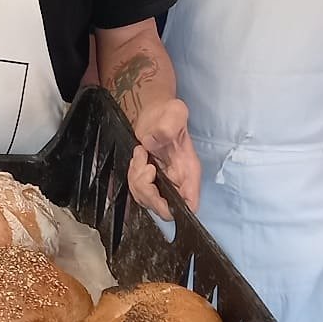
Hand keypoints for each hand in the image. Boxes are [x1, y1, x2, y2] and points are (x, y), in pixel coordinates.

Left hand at [127, 97, 199, 220]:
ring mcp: (163, 182)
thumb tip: (152, 143)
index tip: (158, 189)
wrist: (157, 112)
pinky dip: (132, 175)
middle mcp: (177, 182)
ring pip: (147, 200)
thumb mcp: (175, 113)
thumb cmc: (171, 114)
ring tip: (141, 155)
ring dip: (137, 180)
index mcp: (189, 173)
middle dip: (147, 190)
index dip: (175, 208)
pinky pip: (137, 189)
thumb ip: (167, 127)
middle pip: (163, 208)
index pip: (189, 206)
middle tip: (145, 166)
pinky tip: (137, 157)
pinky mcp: (149, 179)